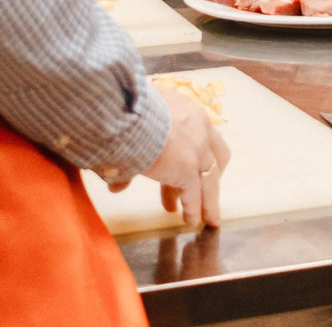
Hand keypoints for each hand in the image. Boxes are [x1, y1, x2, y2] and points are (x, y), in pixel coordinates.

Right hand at [127, 85, 228, 228]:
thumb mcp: (135, 120)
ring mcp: (196, 151)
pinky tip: (190, 221)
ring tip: (206, 218)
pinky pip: (193, 196)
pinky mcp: (187, 170)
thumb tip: (115, 181)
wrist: (126, 112)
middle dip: (211, 177)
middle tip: (204, 193)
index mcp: (188, 112)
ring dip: (208, 201)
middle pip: (215, 159)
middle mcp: (199, 129)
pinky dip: (193, 210)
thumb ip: (130, 147)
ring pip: (210, 181)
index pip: (203, 136)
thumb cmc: (126, 109)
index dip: (201, 154)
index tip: (196, 167)